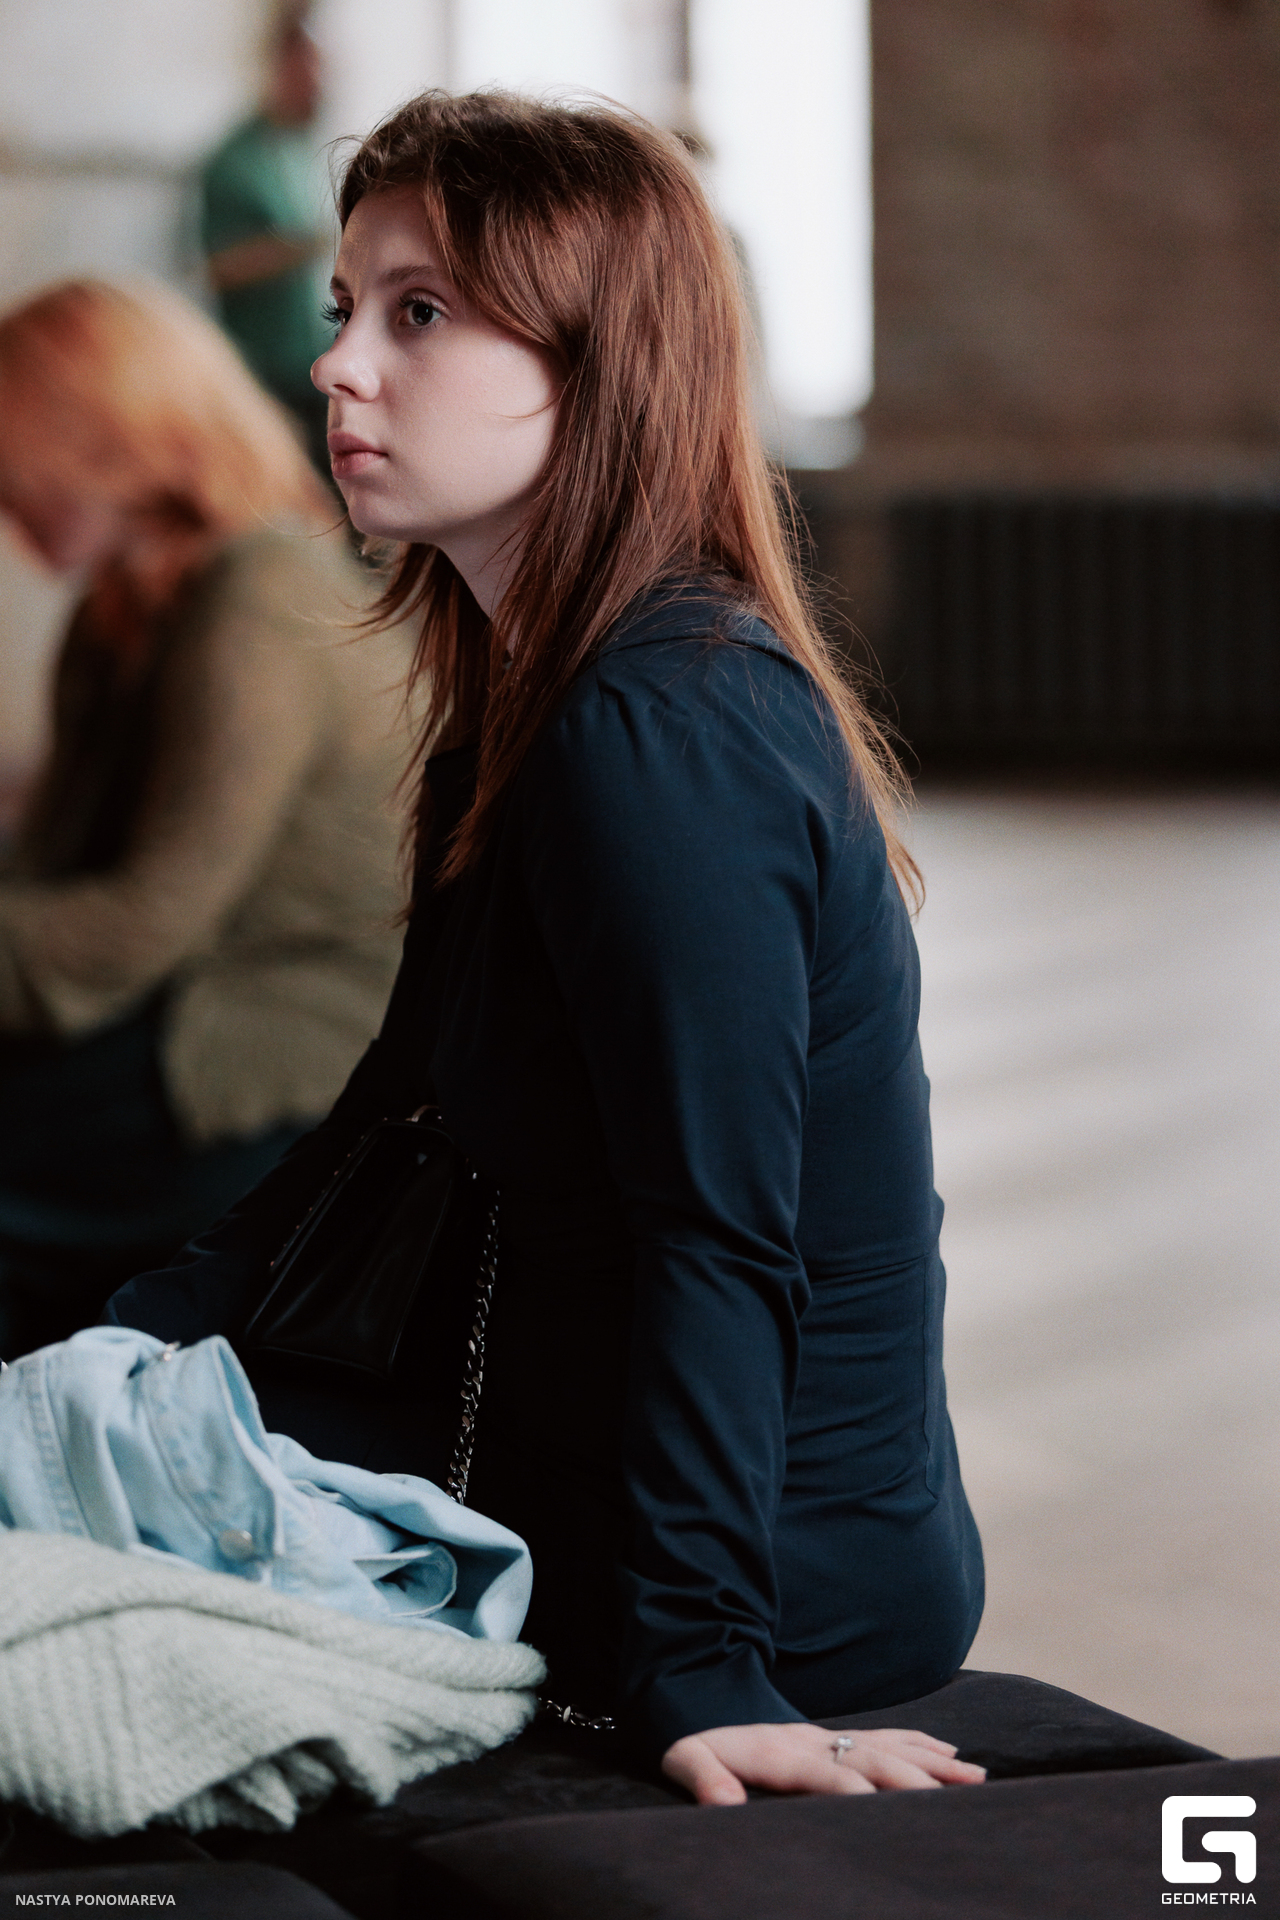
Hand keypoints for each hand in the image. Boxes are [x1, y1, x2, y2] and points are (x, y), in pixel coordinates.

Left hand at [661, 1721, 986, 1805]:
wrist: (695, 1696)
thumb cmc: (693, 1741)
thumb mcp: (685, 1758)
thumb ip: (704, 1779)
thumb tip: (724, 1808)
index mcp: (780, 1751)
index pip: (826, 1772)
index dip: (856, 1789)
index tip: (890, 1810)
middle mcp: (813, 1738)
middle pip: (872, 1757)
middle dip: (915, 1779)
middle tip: (960, 1799)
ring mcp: (828, 1733)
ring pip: (890, 1745)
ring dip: (933, 1761)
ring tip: (976, 1776)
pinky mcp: (834, 1734)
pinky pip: (886, 1735)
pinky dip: (921, 1743)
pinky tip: (951, 1753)